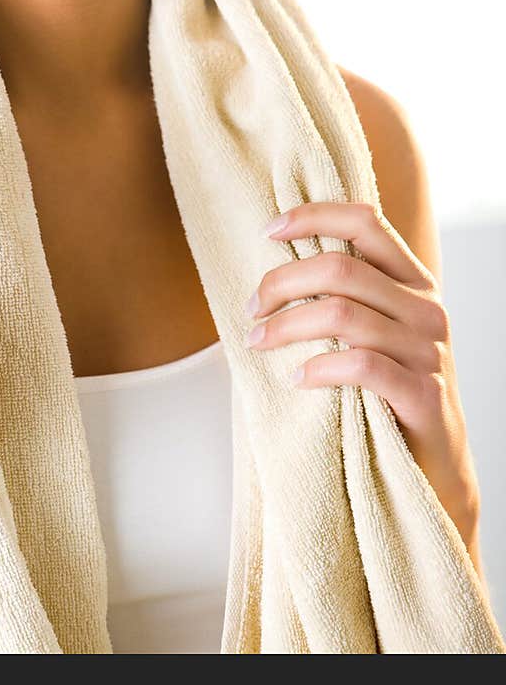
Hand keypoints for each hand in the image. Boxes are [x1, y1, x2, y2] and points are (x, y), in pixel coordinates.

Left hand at [246, 202, 479, 544]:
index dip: (312, 215)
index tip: (267, 230)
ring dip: (286, 326)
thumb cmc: (386, 392)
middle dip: (282, 283)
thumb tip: (272, 264)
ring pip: (342, 315)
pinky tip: (297, 378)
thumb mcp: (372, 332)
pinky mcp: (424, 395)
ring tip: (259, 342)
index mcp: (413, 280)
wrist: (434, 469)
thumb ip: (344, 295)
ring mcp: (428, 351)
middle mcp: (426, 307)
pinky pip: (362, 365)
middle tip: (252, 309)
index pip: (365, 221)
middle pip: (341, 268)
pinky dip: (320, 367)